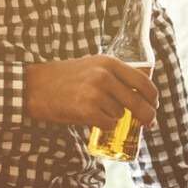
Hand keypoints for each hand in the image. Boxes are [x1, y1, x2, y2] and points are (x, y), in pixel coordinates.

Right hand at [26, 56, 156, 129]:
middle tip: (148, 123)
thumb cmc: (64, 78)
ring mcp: (96, 92)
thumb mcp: (92, 66)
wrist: (33, 86)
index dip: (153, 97)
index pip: (143, 81)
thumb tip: (141, 95)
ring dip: (115, 117)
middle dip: (147, 115)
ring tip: (97, 110)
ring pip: (121, 114)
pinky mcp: (86, 109)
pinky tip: (93, 119)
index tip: (154, 105)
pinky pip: (109, 124)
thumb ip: (114, 75)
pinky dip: (105, 126)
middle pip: (139, 101)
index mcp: (109, 62)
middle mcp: (104, 75)